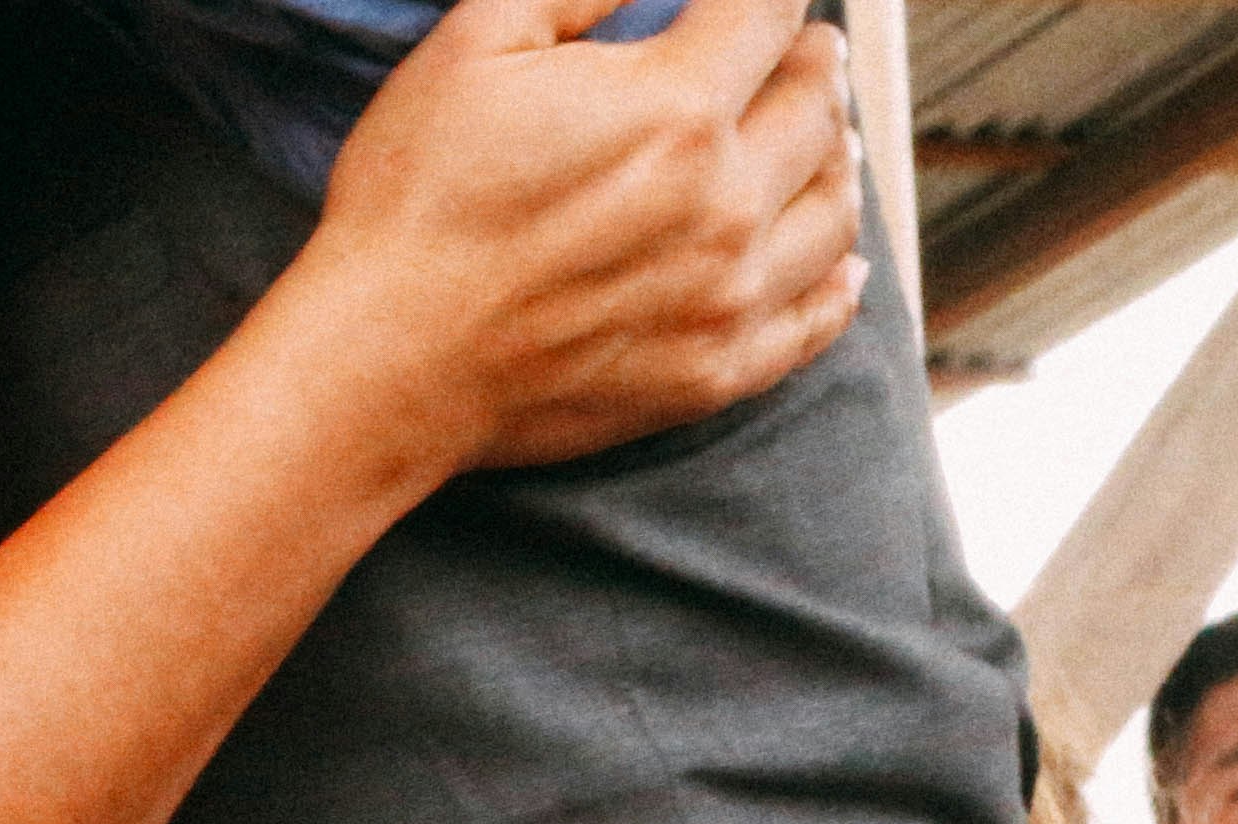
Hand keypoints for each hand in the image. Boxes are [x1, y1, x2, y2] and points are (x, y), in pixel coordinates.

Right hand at [289, 0, 869, 478]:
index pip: (769, 17)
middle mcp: (726, 203)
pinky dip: (842, 278)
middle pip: (819, 110)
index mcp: (675, 109)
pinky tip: (843, 255)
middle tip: (809, 56)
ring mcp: (731, 297)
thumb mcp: (476, 44)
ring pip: (836, 212)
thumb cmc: (417, 197)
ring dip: (838, 161)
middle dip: (816, 67)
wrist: (394, 359)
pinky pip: (819, 320)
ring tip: (826, 141)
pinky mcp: (717, 373)